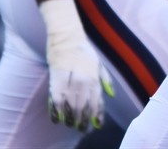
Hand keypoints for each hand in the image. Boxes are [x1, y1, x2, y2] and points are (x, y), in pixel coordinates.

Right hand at [40, 0, 114, 130]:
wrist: (67, 38)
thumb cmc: (85, 51)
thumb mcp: (100, 64)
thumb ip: (106, 80)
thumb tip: (112, 95)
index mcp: (95, 77)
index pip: (98, 101)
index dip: (97, 115)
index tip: (97, 125)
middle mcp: (84, 81)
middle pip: (84, 107)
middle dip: (83, 120)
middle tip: (82, 128)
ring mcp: (70, 81)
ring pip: (70, 106)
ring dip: (70, 118)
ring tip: (70, 124)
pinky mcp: (56, 80)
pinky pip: (56, 100)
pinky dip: (56, 112)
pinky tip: (57, 119)